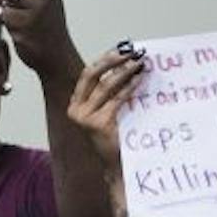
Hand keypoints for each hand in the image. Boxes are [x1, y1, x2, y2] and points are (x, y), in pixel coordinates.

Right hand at [67, 46, 148, 172]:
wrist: (117, 167)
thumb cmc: (115, 139)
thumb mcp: (109, 111)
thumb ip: (111, 93)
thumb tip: (127, 65)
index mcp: (76, 105)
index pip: (88, 75)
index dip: (105, 60)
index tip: (122, 49)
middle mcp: (76, 110)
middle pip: (92, 75)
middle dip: (113, 60)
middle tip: (132, 52)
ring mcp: (86, 118)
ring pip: (106, 86)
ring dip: (125, 72)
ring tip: (140, 63)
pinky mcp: (99, 124)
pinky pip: (117, 99)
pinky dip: (130, 87)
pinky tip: (140, 79)